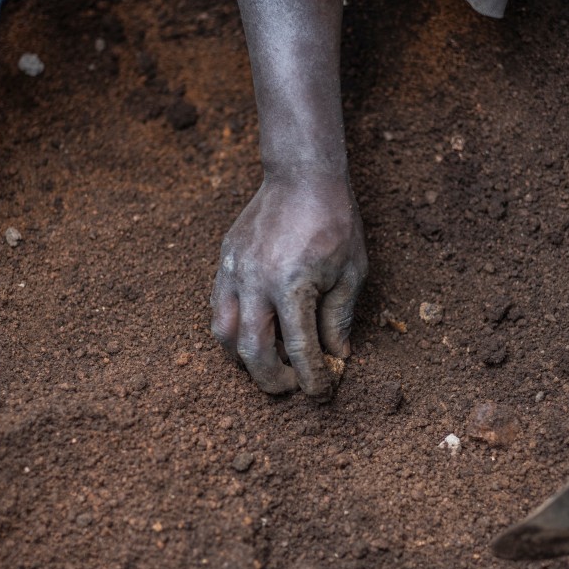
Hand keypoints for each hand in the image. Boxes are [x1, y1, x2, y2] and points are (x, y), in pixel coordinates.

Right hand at [210, 174, 366, 401]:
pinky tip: (254, 331)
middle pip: (251, 352)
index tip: (321, 392)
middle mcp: (255, 282)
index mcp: (292, 286)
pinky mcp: (224, 262)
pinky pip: (217, 307)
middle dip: (271, 379)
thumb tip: (336, 356)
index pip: (299, 349)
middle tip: (291, 385)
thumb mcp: (351, 272)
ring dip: (245, 358)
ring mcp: (233, 271)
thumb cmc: (334, 221)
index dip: (311, 377)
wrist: (302, 176)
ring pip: (223, 333)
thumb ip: (339, 318)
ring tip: (269, 361)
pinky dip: (232, 329)